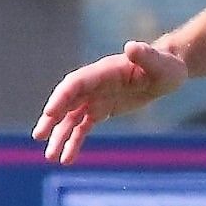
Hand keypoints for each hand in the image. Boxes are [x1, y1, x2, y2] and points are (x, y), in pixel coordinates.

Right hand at [33, 41, 187, 163]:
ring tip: (50, 157)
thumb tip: (132, 46)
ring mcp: (95, 98)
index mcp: (103, 72)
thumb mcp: (158, 62)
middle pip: (66, 102)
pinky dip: (74, 142)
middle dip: (51, 119)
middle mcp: (94, 85)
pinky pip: (83, 127)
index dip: (62, 97)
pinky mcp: (101, 110)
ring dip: (59, 136)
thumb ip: (145, 55)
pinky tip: (67, 159)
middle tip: (38, 136)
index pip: (76, 84)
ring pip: (71, 118)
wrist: (167, 72)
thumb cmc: (164, 65)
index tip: (49, 113)